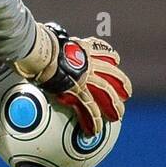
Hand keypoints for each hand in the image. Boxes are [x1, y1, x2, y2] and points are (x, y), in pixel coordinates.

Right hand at [13, 22, 131, 136]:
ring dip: (114, 104)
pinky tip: (96, 131)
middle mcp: (89, 64)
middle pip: (112, 74)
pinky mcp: (78, 90)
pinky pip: (89, 107)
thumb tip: (38, 35)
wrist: (42, 51)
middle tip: (127, 92)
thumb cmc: (40, 43)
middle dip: (122, 83)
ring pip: (106, 92)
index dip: (110, 56)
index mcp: (83, 49)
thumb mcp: (50, 38)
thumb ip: (51, 40)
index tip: (115, 60)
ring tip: (119, 115)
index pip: (101, 51)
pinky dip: (93, 120)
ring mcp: (86, 78)